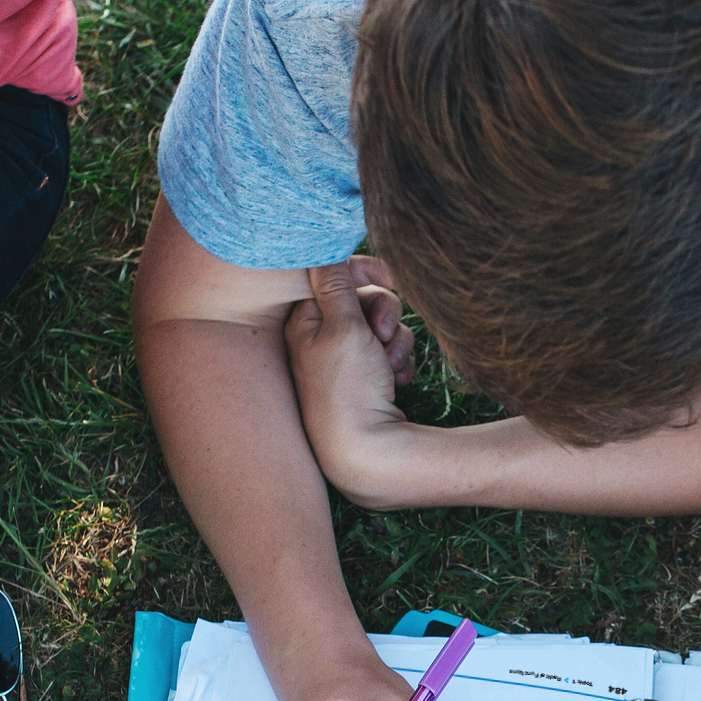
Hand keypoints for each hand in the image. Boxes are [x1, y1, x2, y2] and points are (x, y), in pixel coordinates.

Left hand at [286, 256, 426, 510]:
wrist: (366, 454)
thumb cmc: (348, 392)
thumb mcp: (342, 328)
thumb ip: (336, 285)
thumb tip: (320, 246)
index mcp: (304, 322)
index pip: (333, 276)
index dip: (363, 272)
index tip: (388, 276)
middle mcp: (319, 339)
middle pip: (361, 299)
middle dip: (383, 312)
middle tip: (382, 334)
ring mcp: (342, 361)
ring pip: (379, 326)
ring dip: (394, 340)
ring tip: (390, 365)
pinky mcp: (363, 380)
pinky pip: (387, 353)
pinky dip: (396, 361)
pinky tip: (396, 380)